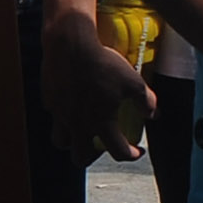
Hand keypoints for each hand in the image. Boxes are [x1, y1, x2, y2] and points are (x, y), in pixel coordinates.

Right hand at [41, 0, 150, 159]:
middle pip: (80, 157)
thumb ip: (146, 101)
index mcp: (101, 123)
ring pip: (61, 141)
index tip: (136, 151)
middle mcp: (78, 124)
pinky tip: (72, 106)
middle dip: (93, 157)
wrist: (71, 45)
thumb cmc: (103, 63)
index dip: (131, 155)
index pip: (118, 152)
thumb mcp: (134, 81)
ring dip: (72, 142)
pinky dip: (63, 117)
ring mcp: (60, 113)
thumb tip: (153, 114)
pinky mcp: (49, 100)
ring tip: (81, 133)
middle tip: (101, 147)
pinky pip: (54, 116)